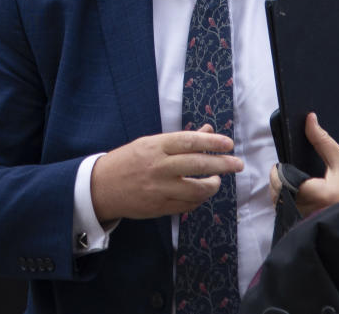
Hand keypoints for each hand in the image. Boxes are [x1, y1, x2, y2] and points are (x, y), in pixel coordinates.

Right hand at [90, 124, 243, 222]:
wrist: (101, 187)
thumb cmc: (128, 161)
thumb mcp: (150, 143)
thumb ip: (180, 139)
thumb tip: (208, 130)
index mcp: (155, 146)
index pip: (190, 141)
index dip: (212, 142)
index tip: (229, 144)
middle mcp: (158, 167)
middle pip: (197, 164)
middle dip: (222, 164)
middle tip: (238, 164)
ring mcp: (159, 189)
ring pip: (196, 189)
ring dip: (212, 185)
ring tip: (217, 180)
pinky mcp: (158, 207)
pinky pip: (187, 205)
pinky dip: (198, 199)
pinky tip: (201, 193)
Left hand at [269, 113, 338, 216]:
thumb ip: (322, 140)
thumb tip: (309, 118)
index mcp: (321, 194)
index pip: (285, 184)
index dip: (278, 173)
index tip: (280, 165)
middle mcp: (313, 210)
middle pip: (279, 196)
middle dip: (277, 182)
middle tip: (283, 172)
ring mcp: (310, 221)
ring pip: (281, 206)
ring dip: (280, 193)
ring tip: (288, 181)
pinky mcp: (309, 226)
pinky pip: (289, 215)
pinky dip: (287, 203)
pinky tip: (293, 194)